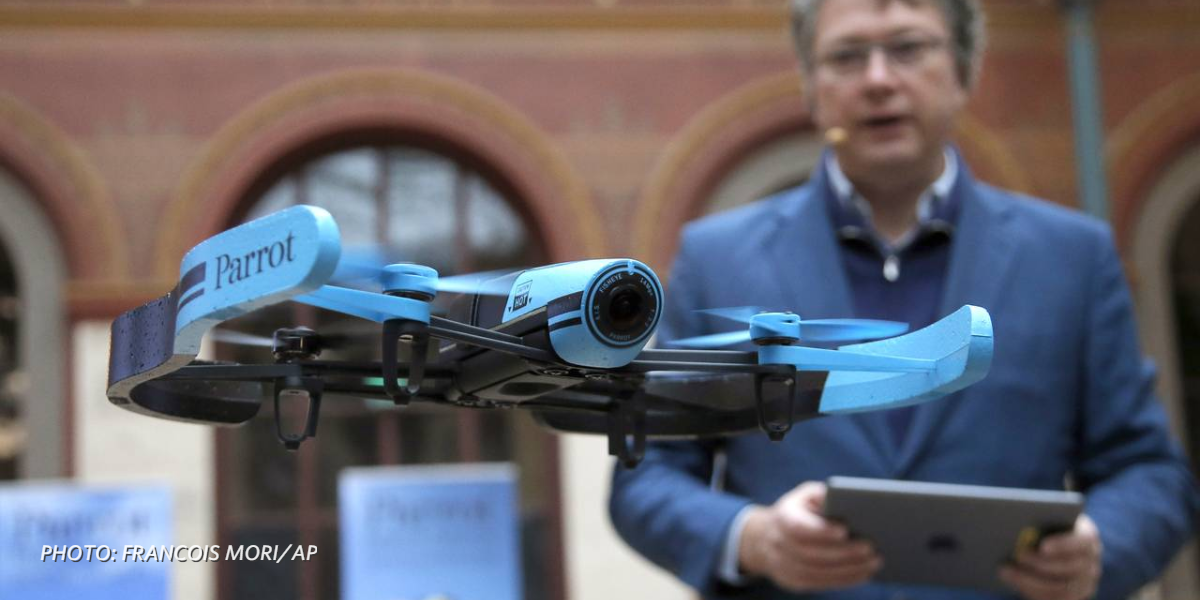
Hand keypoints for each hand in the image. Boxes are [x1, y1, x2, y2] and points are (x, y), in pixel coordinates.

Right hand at [738, 481, 880, 591]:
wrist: (768, 536)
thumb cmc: (799, 511)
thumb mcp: (806, 495)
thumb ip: (824, 495)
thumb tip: (848, 499)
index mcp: (782, 517)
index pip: (798, 527)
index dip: (820, 530)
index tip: (845, 530)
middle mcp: (778, 543)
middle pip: (811, 553)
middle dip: (843, 552)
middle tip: (870, 548)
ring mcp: (783, 565)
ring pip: (817, 572)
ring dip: (848, 569)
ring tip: (874, 562)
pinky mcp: (793, 581)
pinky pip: (820, 584)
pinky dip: (844, 580)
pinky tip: (864, 573)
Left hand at [1000, 514, 1102, 599]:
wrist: (1052, 545)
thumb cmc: (1043, 524)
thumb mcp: (1044, 517)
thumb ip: (1037, 518)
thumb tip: (1012, 519)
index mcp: (1088, 536)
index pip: (1084, 541)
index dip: (1064, 544)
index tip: (1042, 545)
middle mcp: (1091, 561)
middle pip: (1070, 567)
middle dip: (1040, 563)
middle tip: (1017, 555)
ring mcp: (1085, 582)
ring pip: (1061, 588)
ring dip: (1030, 580)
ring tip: (1006, 570)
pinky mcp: (1073, 595)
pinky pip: (1055, 599)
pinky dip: (1031, 591)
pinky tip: (1012, 580)